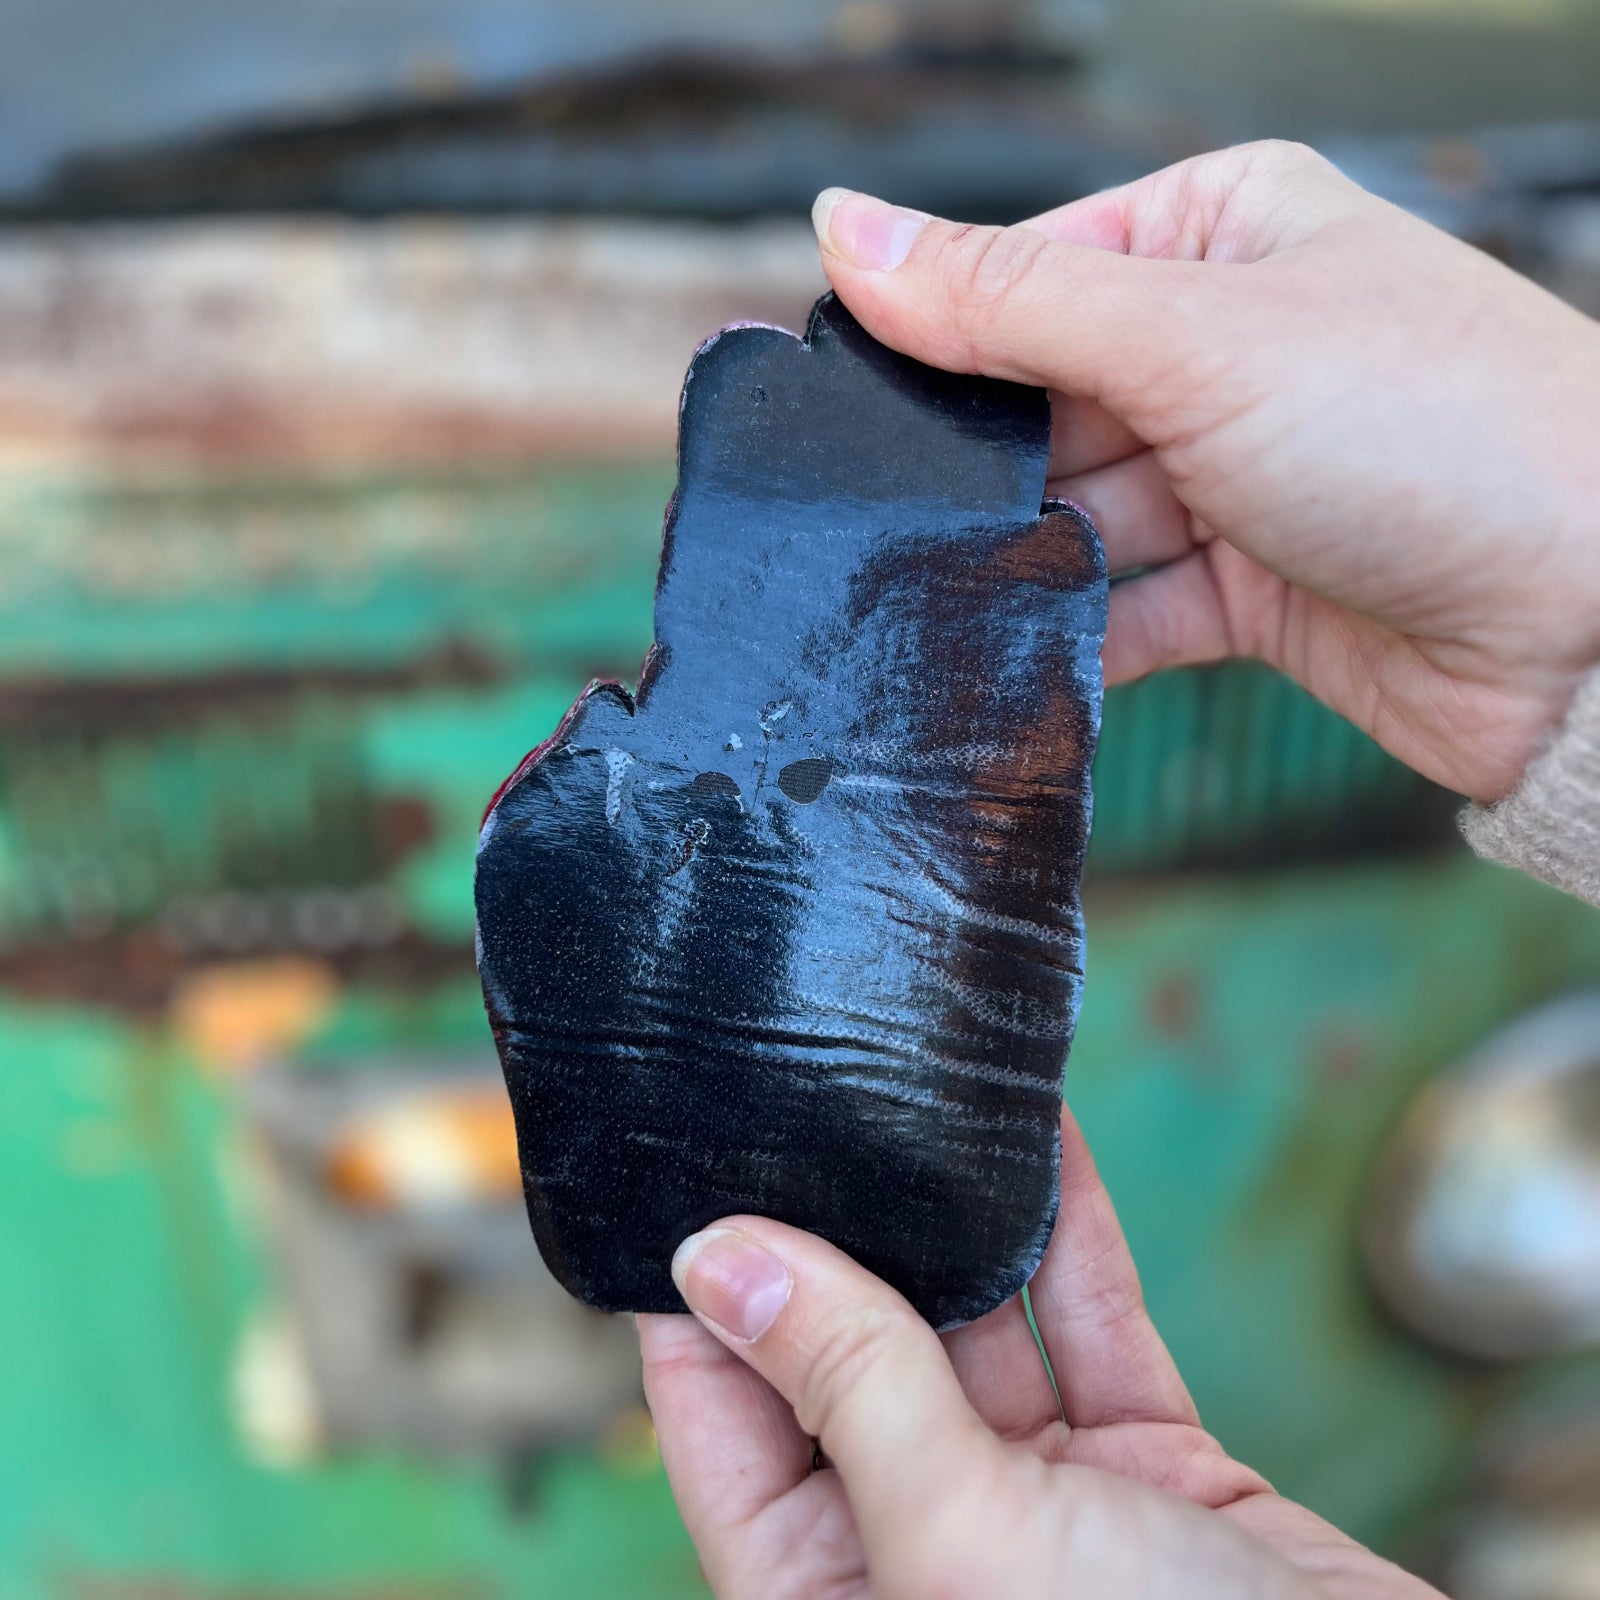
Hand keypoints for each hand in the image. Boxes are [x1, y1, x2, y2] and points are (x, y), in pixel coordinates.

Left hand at [640, 1107, 1442, 1599]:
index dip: (701, 1303)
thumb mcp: (961, 1537)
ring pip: (974, 1329)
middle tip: (807, 1104)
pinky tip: (1044, 1138)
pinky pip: (1090, 1327)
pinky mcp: (1148, 1470)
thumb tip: (719, 1259)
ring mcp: (1038, 1507)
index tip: (691, 1176)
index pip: (721, 1428)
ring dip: (958, 1217)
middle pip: (845, 1361)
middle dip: (836, 1237)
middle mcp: (921, 1546)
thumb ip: (848, 1389)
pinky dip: (1070, 1235)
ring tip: (916, 1098)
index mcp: (831, 1596)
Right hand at [810, 141, 1599, 801]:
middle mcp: (1224, 347)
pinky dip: (1074, 635)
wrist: (1592, 619)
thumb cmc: (1433, 429)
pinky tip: (1017, 656)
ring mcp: (1233, 473)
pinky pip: (1121, 609)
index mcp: (1220, 233)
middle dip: (978, 466)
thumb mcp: (1193, 338)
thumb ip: (1005, 300)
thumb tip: (843, 230)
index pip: (1026, 272)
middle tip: (889, 517)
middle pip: (1038, 405)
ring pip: (1073, 516)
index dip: (931, 337)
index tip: (841, 403)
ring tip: (949, 594)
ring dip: (1020, 558)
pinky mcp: (1245, 587)